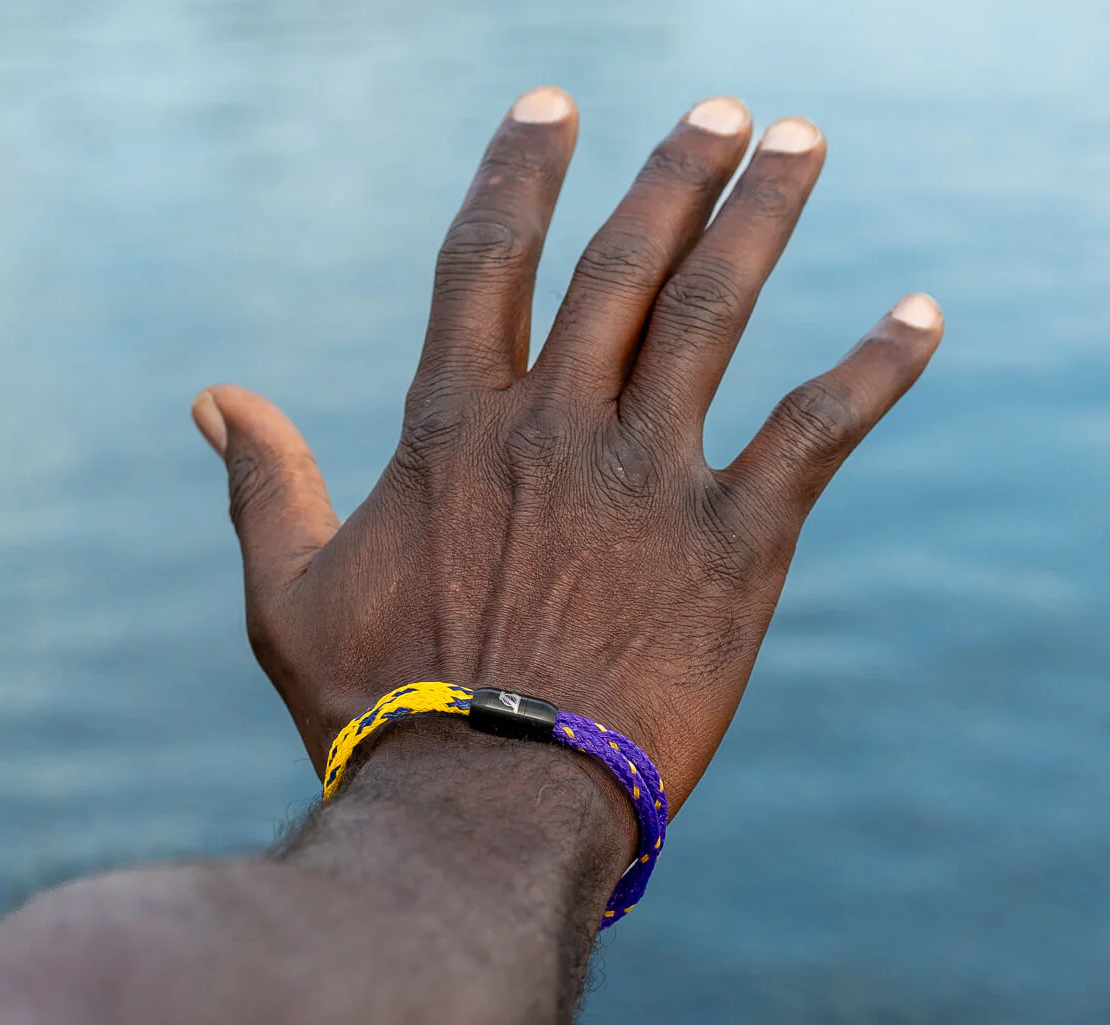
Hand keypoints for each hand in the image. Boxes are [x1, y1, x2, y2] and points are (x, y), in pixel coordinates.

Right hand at [191, 86, 941, 814]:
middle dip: (674, 172)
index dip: (519, 171)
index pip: (490, 260)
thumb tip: (215, 398)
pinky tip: (921, 315)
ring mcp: (649, 480)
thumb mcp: (290, 596)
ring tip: (801, 142)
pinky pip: (816, 432)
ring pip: (715, 312)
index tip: (553, 105)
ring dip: (762, 217)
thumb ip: (263, 485)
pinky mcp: (732, 546)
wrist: (484, 807)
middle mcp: (557, 428)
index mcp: (456, 431)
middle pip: (623, 263)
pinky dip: (875, 368)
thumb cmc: (377, 712)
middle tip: (724, 111)